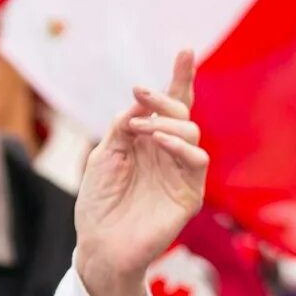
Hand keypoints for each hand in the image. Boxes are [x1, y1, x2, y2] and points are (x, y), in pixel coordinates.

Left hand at [71, 49, 206, 295]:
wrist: (99, 245)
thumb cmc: (98, 203)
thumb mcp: (104, 155)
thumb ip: (123, 126)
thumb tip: (143, 100)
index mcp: (149, 141)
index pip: (171, 106)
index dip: (180, 78)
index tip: (185, 50)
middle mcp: (169, 153)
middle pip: (183, 113)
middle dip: (165, 96)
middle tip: (141, 92)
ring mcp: (181, 173)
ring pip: (193, 132)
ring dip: (168, 122)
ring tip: (141, 128)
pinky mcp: (189, 195)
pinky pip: (197, 161)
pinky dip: (181, 145)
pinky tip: (159, 142)